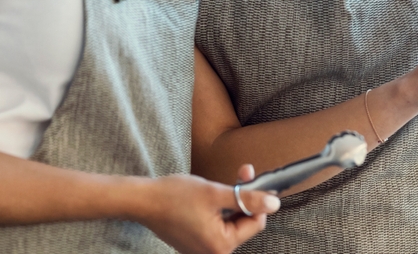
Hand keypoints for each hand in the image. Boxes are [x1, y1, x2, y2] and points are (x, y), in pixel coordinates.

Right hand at [136, 164, 278, 253]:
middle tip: (242, 171)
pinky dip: (218, 211)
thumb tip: (274, 203)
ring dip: (231, 203)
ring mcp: (202, 250)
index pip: (254, 223)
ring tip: (221, 184)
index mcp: (221, 246)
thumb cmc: (175, 196)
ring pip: (229, 224)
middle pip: (242, 224)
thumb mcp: (215, 193)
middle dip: (243, 198)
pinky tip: (209, 196)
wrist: (143, 201)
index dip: (256, 198)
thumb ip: (247, 199)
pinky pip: (215, 227)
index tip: (251, 174)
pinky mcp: (194, 244)